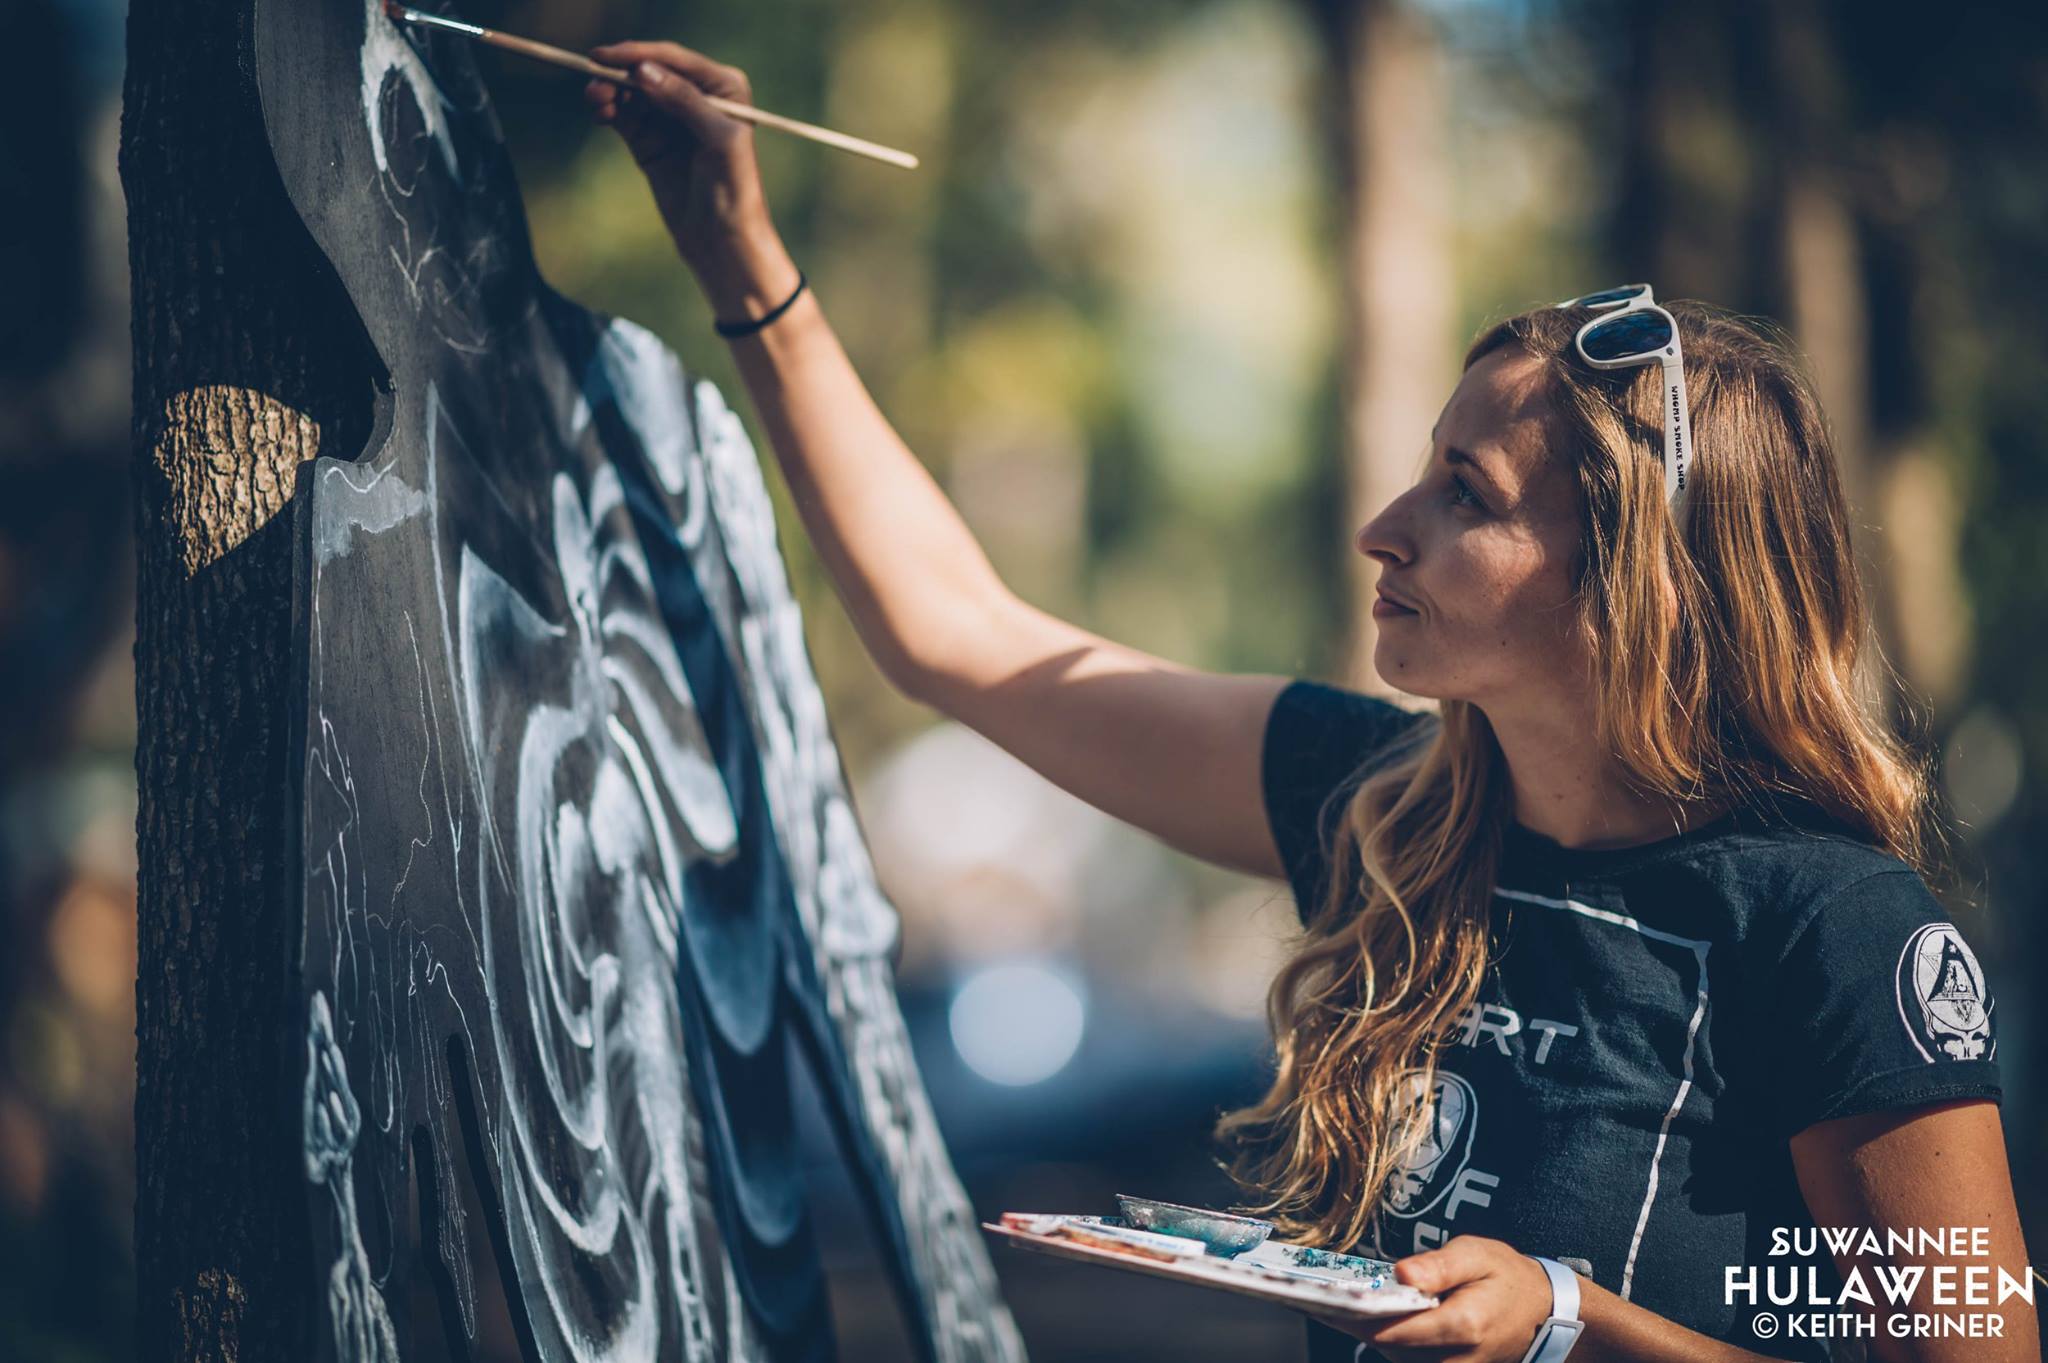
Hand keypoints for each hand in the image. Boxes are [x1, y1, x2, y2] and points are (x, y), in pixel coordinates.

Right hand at [582, 42, 793, 307]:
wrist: (722, 240)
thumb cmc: (735, 189)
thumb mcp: (718, 140)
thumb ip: (684, 101)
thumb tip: (643, 71)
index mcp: (724, 87)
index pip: (675, 60)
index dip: (640, 54)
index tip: (606, 56)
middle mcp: (697, 96)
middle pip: (649, 72)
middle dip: (620, 73)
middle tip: (594, 81)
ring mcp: (670, 118)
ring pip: (631, 92)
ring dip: (610, 91)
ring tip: (594, 100)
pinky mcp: (650, 141)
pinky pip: (624, 115)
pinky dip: (610, 110)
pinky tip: (600, 114)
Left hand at [1307, 1236, 1556, 1362]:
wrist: (1542, 1313)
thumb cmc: (1507, 1277)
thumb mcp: (1478, 1255)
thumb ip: (1440, 1267)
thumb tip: (1403, 1274)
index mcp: (1462, 1327)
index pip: (1394, 1328)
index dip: (1352, 1314)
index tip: (1316, 1298)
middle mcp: (1453, 1360)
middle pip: (1384, 1345)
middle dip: (1345, 1321)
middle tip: (1300, 1295)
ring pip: (1389, 1354)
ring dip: (1357, 1329)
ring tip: (1318, 1300)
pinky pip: (1400, 1356)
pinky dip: (1377, 1335)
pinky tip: (1352, 1313)